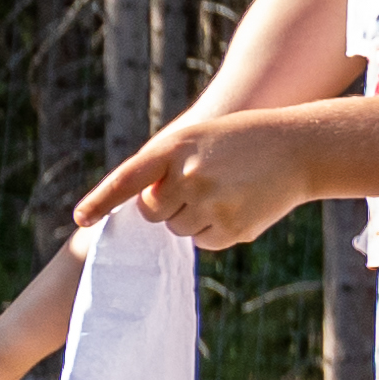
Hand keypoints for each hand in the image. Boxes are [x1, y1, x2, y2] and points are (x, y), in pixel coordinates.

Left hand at [85, 109, 313, 251]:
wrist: (298, 147)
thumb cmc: (241, 140)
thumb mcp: (198, 138)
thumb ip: (166, 166)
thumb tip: (141, 208)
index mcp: (175, 148)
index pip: (126, 179)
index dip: (101, 201)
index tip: (80, 220)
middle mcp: (188, 177)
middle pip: (152, 213)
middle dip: (165, 206)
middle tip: (195, 186)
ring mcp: (210, 204)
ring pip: (178, 230)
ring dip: (192, 217)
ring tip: (224, 190)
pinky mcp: (232, 228)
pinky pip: (204, 241)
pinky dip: (214, 230)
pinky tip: (237, 205)